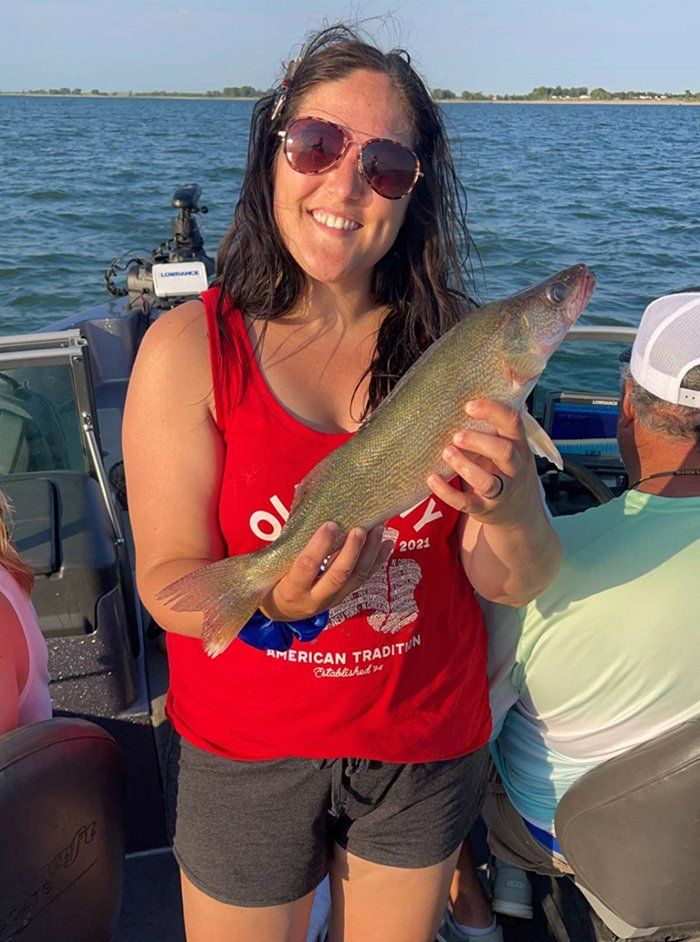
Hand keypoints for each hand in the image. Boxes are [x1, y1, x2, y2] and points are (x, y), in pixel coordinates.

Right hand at [259, 522, 393, 621]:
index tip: (329, 524)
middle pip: (338, 575)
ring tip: (378, 529)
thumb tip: (306, 508)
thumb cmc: (274, 581)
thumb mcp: (274, 569)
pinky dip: (377, 560)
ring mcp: (333, 599)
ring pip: (356, 577)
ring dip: (370, 552)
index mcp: (292, 589)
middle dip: (351, 551)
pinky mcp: (345, 596)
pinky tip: (387, 543)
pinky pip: (364, 579)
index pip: (306, 567)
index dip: (319, 546)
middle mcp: (314, 598)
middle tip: (360, 528)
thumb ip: (289, 547)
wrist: (282, 612)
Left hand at [427, 399, 536, 524]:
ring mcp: (501, 491)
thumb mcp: (508, 445)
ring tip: (446, 453)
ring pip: (487, 482)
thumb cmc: (503, 468)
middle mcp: (514, 468)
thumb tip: (483, 384)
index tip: (468, 406)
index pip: (513, 423)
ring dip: (464, 466)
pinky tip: (432, 478)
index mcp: (518, 445)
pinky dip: (447, 492)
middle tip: (456, 435)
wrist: (517, 513)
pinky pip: (466, 503)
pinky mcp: (485, 509)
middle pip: (504, 452)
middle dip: (479, 441)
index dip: (492, 411)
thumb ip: (496, 424)